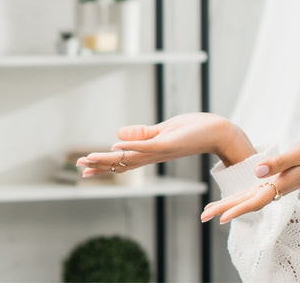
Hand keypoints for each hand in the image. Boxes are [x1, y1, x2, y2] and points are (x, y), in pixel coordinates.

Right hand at [75, 113, 253, 176]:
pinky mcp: (169, 143)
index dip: (103, 165)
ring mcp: (160, 150)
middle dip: (100, 166)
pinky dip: (130, 146)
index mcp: (151, 152)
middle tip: (80, 170)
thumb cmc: (194, 130)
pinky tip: (115, 145)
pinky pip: (146, 146)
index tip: (84, 169)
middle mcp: (153, 155)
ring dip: (108, 158)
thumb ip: (142, 134)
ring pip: (129, 157)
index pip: (122, 161)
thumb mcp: (164, 131)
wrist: (219, 132)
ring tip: (89, 159)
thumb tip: (117, 135)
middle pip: (122, 163)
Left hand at [200, 133, 299, 223]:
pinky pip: (255, 192)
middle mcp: (278, 188)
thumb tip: (257, 172)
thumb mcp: (299, 153)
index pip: (254, 200)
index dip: (236, 209)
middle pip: (246, 203)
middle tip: (202, 216)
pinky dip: (241, 198)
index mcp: (281, 184)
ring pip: (249, 199)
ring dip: (229, 204)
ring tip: (210, 210)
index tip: (220, 218)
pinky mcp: (279, 179)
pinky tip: (233, 200)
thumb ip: (278, 163)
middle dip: (224, 209)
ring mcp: (278, 185)